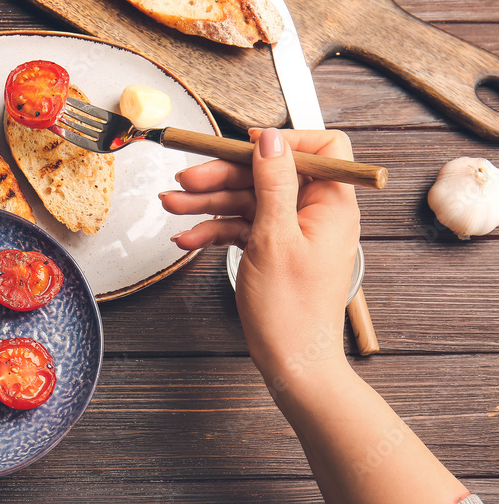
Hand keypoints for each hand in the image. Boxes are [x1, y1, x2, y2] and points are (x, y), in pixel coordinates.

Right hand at [160, 128, 359, 383]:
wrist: (292, 363)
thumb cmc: (291, 310)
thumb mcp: (275, 237)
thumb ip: (273, 183)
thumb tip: (271, 140)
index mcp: (331, 204)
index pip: (322, 148)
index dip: (284, 141)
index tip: (245, 145)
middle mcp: (315, 214)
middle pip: (268, 175)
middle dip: (224, 176)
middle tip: (185, 178)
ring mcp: (293, 233)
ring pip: (248, 201)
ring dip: (208, 203)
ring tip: (172, 206)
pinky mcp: (274, 251)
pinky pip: (243, 227)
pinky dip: (215, 230)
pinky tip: (188, 238)